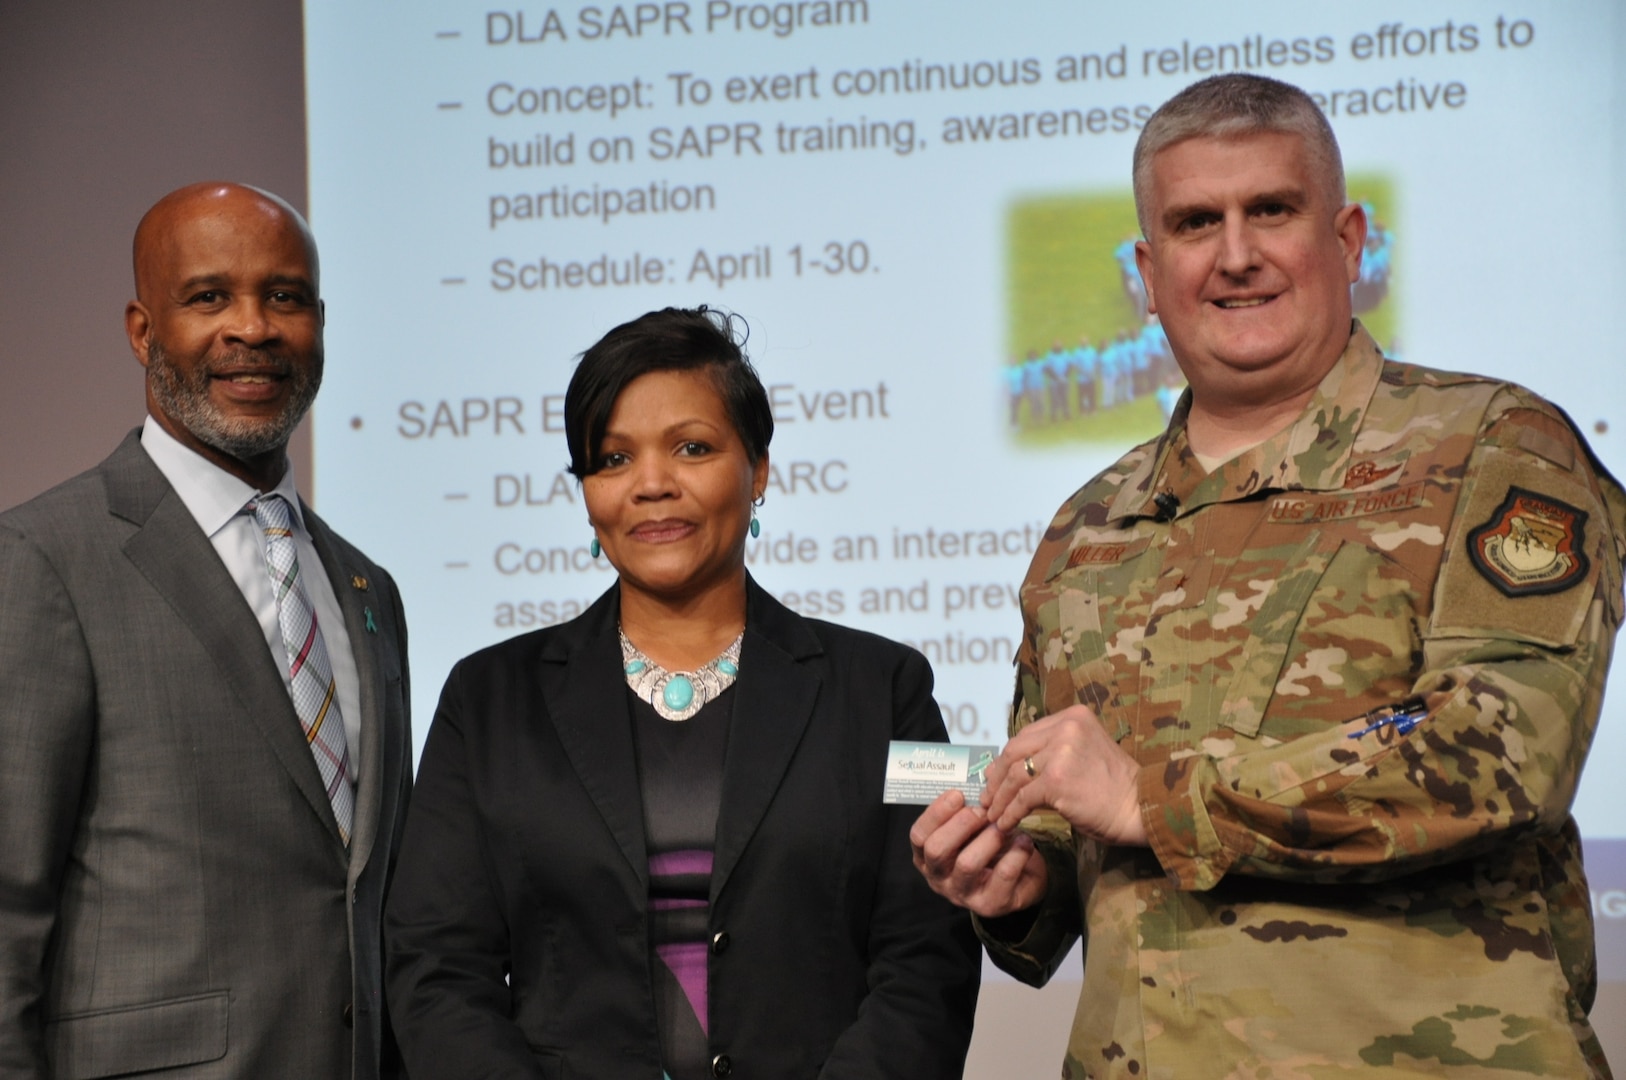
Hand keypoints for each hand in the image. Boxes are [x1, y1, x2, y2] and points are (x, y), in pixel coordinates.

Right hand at [909, 790, 1048, 917]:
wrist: (1021, 880)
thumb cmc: (988, 848)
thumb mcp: (970, 831)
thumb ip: (963, 815)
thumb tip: (971, 793)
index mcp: (927, 857)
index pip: (919, 835)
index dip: (936, 813)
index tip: (958, 794)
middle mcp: (939, 878)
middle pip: (936, 850)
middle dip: (961, 824)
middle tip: (983, 811)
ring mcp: (962, 895)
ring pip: (967, 863)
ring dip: (988, 838)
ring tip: (1003, 825)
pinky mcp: (990, 905)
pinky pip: (1002, 875)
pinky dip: (1016, 853)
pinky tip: (1024, 841)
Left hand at [982, 704, 1147, 845]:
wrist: (1141, 808)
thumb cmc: (1116, 786)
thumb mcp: (1084, 752)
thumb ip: (1053, 751)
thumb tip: (1010, 770)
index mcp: (1073, 716)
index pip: (1027, 735)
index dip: (1007, 758)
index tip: (995, 776)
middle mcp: (1066, 728)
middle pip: (1015, 750)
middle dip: (997, 777)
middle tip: (988, 797)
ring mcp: (1060, 753)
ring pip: (1015, 775)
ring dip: (1000, 798)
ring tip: (993, 814)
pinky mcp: (1056, 780)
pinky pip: (1022, 798)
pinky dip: (1010, 812)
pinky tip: (1006, 823)